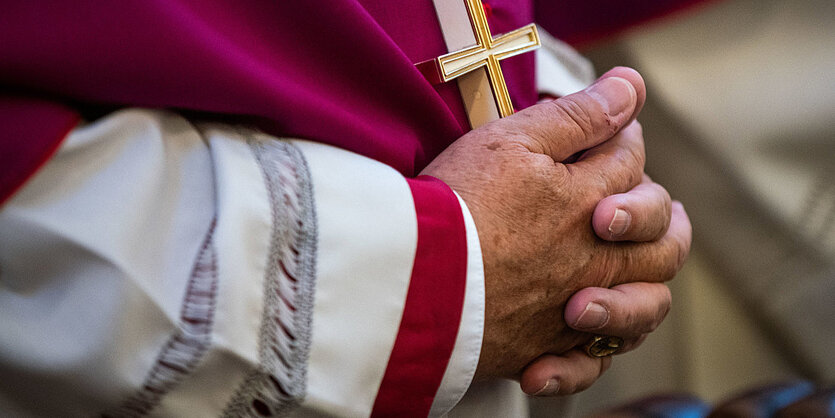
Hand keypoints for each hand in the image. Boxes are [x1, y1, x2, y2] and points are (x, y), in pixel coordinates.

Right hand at [420, 68, 691, 381]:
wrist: (414, 278)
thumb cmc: (458, 204)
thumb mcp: (513, 141)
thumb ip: (578, 116)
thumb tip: (632, 87)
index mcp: (593, 205)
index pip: (630, 165)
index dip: (623, 140)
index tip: (606, 131)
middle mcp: (596, 262)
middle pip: (663, 241)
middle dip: (658, 214)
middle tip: (633, 206)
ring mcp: (574, 312)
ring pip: (644, 307)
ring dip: (642, 287)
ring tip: (622, 276)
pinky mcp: (541, 349)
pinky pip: (586, 364)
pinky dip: (586, 357)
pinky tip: (571, 335)